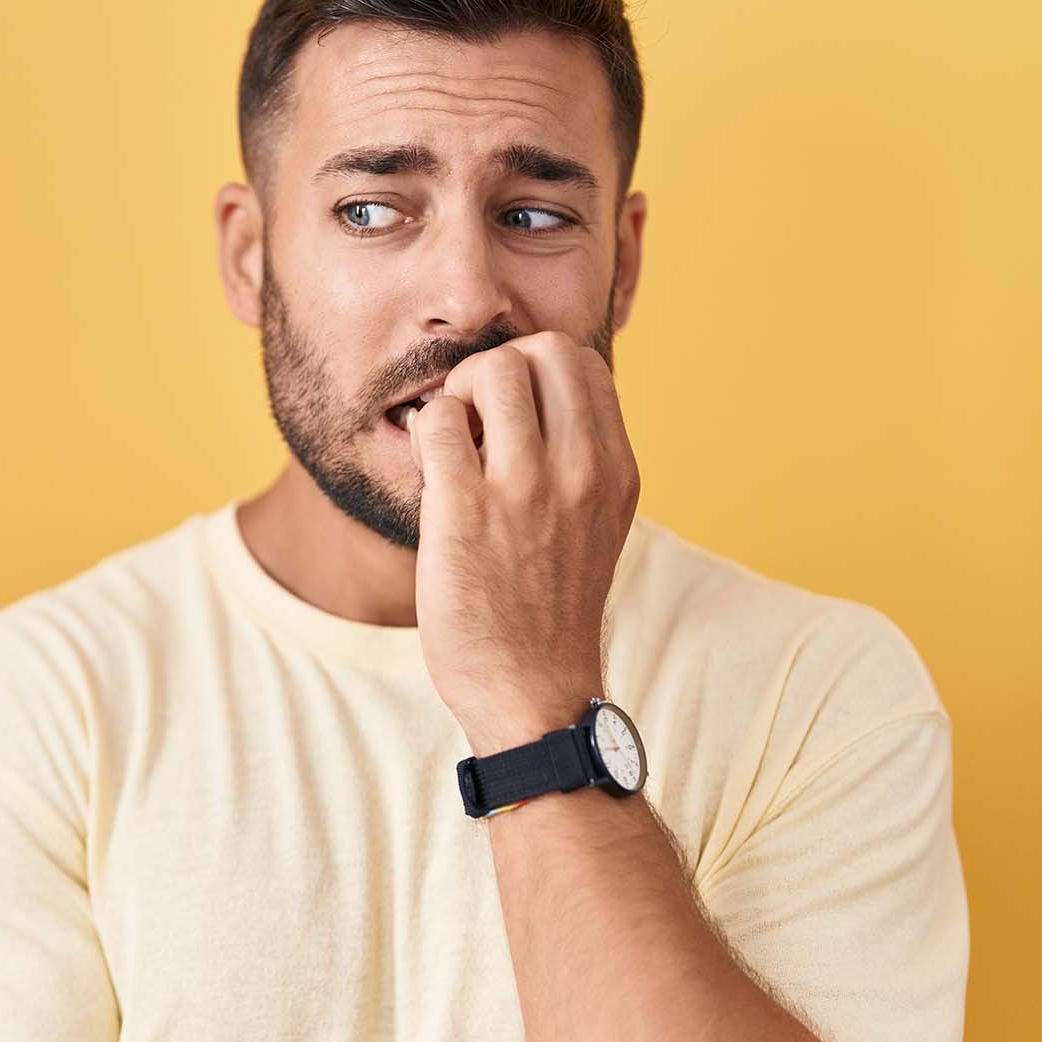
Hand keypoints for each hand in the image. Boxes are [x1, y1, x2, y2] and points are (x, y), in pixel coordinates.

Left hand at [405, 330, 640, 755]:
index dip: (535, 369)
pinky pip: (434, 422)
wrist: (534, 692)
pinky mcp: (465, 513)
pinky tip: (431, 477)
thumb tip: (535, 393)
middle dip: (496, 368)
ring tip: (452, 449)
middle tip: (475, 422)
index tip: (511, 415)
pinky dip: (424, 435)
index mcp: (617, 469)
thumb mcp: (596, 522)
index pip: (582, 360)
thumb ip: (580, 458)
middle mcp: (581, 470)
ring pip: (488, 371)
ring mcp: (524, 490)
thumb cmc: (552, 608)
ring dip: (457, 397)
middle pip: (539, 349)